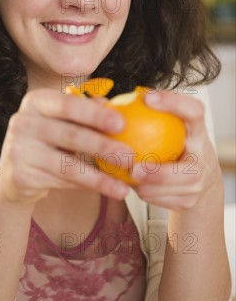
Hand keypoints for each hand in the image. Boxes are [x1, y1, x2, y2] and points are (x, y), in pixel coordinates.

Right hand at [0, 88, 133, 207]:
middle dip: (103, 145)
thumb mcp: (64, 123)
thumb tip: (114, 106)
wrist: (16, 176)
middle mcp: (22, 122)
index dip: (95, 114)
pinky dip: (88, 186)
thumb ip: (86, 113)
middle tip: (130, 156)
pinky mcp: (19, 175)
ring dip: (100, 175)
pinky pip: (61, 182)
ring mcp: (17, 149)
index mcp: (36, 102)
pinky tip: (109, 190)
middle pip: (70, 135)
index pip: (68, 104)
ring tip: (125, 184)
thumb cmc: (49, 142)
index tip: (122, 123)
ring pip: (67, 164)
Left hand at [131, 90, 222, 212]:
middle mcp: (203, 156)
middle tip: (133, 169)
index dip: (174, 103)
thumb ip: (140, 113)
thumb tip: (99, 100)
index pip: (194, 111)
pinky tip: (125, 184)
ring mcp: (198, 184)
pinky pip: (158, 200)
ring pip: (168, 191)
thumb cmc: (172, 144)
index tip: (146, 97)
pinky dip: (142, 193)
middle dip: (160, 173)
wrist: (199, 178)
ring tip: (125, 177)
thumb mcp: (167, 127)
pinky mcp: (188, 203)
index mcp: (197, 131)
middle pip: (188, 170)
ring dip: (144, 186)